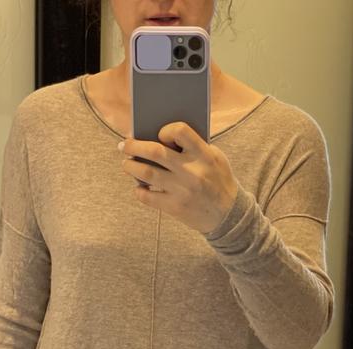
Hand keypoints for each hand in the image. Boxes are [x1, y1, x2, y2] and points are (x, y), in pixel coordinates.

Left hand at [119, 121, 238, 234]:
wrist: (229, 216)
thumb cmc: (219, 181)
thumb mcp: (215, 158)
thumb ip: (195, 146)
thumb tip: (161, 136)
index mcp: (203, 155)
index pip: (180, 131)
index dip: (165, 129)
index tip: (157, 133)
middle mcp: (191, 171)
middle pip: (155, 152)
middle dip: (134, 146)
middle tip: (124, 145)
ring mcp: (181, 190)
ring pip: (146, 173)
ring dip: (130, 166)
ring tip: (127, 164)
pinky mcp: (174, 207)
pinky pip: (147, 197)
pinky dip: (138, 191)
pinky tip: (138, 187)